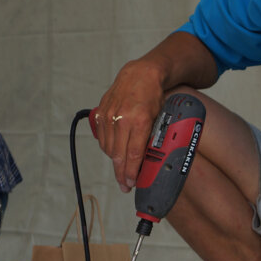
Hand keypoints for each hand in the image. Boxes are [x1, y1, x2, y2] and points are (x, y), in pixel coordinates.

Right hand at [90, 60, 166, 192]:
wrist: (140, 74)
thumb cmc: (154, 97)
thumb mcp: (160, 118)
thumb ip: (151, 137)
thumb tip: (147, 160)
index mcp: (140, 121)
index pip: (133, 153)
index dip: (131, 171)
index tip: (132, 183)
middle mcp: (122, 119)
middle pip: (119, 154)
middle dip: (121, 174)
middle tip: (125, 186)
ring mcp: (110, 115)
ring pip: (108, 148)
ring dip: (114, 163)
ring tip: (121, 172)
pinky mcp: (101, 113)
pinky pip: (102, 137)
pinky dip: (108, 149)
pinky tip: (114, 154)